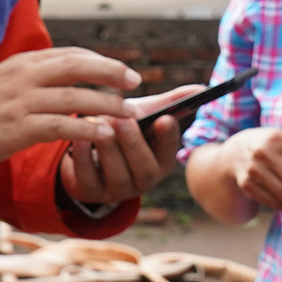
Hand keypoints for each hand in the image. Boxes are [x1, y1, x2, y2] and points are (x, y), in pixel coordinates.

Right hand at [0, 47, 138, 170]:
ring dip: (106, 104)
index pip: (69, 54)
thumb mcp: (4, 82)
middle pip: (76, 66)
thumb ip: (34, 76)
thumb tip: (68, 74)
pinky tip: (103, 134)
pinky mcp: (18, 128)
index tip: (122, 70)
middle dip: (110, 71)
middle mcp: (24, 76)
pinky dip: (85, 128)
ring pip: (74, 96)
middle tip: (135, 80)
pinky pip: (60, 125)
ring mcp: (21, 101)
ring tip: (129, 113)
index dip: (100, 61)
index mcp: (23, 63)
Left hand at [60, 84, 204, 206]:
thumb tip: (202, 88)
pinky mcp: (90, 193)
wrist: (89, 152)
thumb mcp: (143, 115)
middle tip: (122, 120)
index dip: (167, 137)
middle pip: (144, 168)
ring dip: (108, 149)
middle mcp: (143, 180)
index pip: (169, 151)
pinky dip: (83, 157)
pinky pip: (88, 179)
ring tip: (98, 123)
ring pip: (117, 175)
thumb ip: (169, 102)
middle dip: (134, 143)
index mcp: (161, 160)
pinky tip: (79, 137)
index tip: (164, 118)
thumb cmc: (123, 130)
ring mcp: (117, 191)